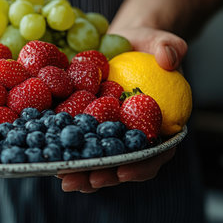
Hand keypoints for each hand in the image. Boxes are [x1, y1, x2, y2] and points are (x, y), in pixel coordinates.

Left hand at [58, 27, 186, 191]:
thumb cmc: (144, 45)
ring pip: (100, 158)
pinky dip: (69, 152)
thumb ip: (169, 47)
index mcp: (160, 122)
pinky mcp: (90, 123)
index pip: (157, 151)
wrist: (121, 43)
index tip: (124, 170)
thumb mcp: (159, 41)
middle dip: (106, 175)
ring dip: (84, 172)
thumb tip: (169, 58)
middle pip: (124, 161)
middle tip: (88, 181)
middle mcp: (134, 133)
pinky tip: (53, 160)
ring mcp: (111, 131)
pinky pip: (81, 140)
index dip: (142, 164)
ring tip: (66, 178)